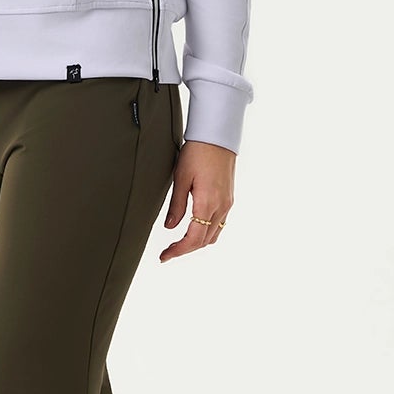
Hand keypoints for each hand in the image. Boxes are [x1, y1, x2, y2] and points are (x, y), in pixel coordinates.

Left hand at [159, 140, 233, 260]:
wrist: (217, 136)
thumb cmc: (197, 152)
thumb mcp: (180, 178)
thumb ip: (176, 206)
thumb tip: (169, 227)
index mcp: (207, 203)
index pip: (193, 239)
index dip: (178, 251)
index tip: (164, 256)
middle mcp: (221, 207)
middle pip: (204, 241)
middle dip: (185, 250)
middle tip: (167, 252)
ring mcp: (227, 204)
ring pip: (213, 235)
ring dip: (196, 243)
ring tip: (178, 244)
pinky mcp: (228, 199)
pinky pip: (219, 225)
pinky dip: (206, 233)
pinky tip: (194, 229)